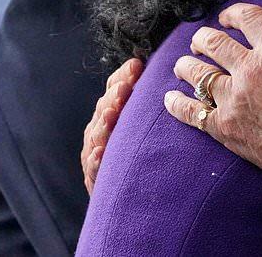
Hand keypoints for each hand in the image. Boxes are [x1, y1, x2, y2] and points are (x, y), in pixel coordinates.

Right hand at [81, 57, 142, 193]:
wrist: (133, 196)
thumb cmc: (144, 153)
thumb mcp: (146, 124)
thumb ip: (150, 102)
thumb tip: (168, 72)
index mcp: (113, 114)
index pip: (116, 90)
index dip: (123, 77)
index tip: (136, 65)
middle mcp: (101, 131)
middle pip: (104, 109)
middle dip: (114, 97)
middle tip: (124, 87)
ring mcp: (94, 153)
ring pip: (96, 135)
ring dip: (103, 124)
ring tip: (111, 113)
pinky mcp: (94, 177)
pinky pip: (94, 167)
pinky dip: (96, 159)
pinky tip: (101, 151)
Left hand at [165, 0, 261, 217]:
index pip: (247, 18)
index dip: (235, 13)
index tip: (229, 16)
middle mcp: (250, 70)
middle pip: (214, 43)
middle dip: (204, 37)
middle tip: (203, 40)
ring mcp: (233, 100)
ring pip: (197, 73)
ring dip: (188, 64)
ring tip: (186, 63)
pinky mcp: (225, 128)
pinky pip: (191, 111)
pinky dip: (177, 103)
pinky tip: (170, 98)